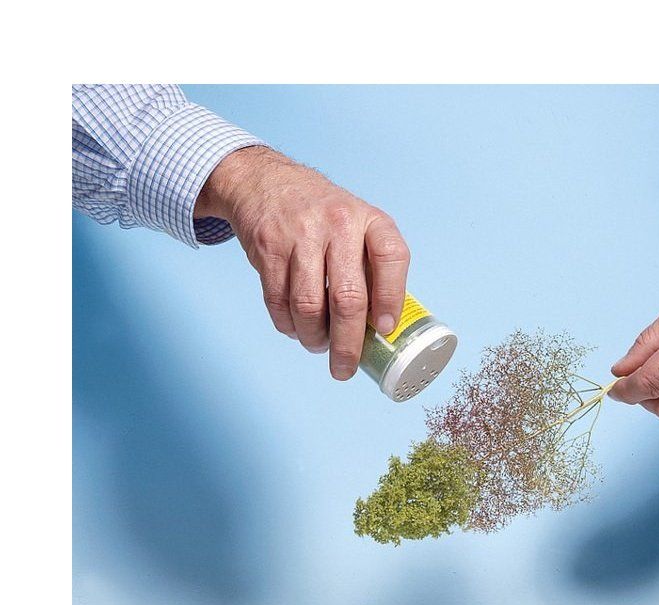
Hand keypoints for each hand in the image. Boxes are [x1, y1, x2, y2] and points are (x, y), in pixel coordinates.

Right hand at [194, 146, 410, 379]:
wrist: (267, 182)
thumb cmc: (323, 216)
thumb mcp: (359, 225)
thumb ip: (373, 267)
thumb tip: (382, 328)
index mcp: (370, 220)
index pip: (392, 258)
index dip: (391, 298)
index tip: (386, 329)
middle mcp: (338, 224)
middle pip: (348, 297)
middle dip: (348, 344)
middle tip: (345, 368)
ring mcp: (300, 235)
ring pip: (309, 306)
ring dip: (314, 338)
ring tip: (318, 345)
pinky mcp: (269, 247)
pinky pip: (278, 301)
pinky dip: (288, 325)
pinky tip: (296, 328)